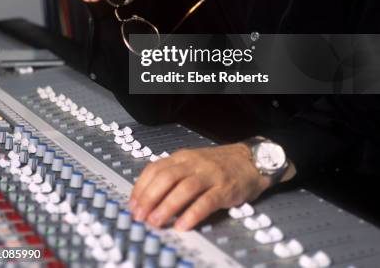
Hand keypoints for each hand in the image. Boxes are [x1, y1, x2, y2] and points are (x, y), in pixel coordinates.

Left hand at [130, 144, 272, 230]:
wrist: (250, 160)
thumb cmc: (217, 165)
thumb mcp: (192, 163)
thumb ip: (172, 175)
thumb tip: (147, 197)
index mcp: (183, 157)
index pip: (155, 168)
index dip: (141, 187)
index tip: (132, 205)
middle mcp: (194, 163)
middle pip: (167, 177)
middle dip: (150, 197)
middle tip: (141, 216)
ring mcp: (210, 175)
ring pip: (185, 188)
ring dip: (167, 206)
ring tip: (156, 222)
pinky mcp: (225, 188)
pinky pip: (207, 201)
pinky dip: (193, 213)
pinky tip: (183, 225)